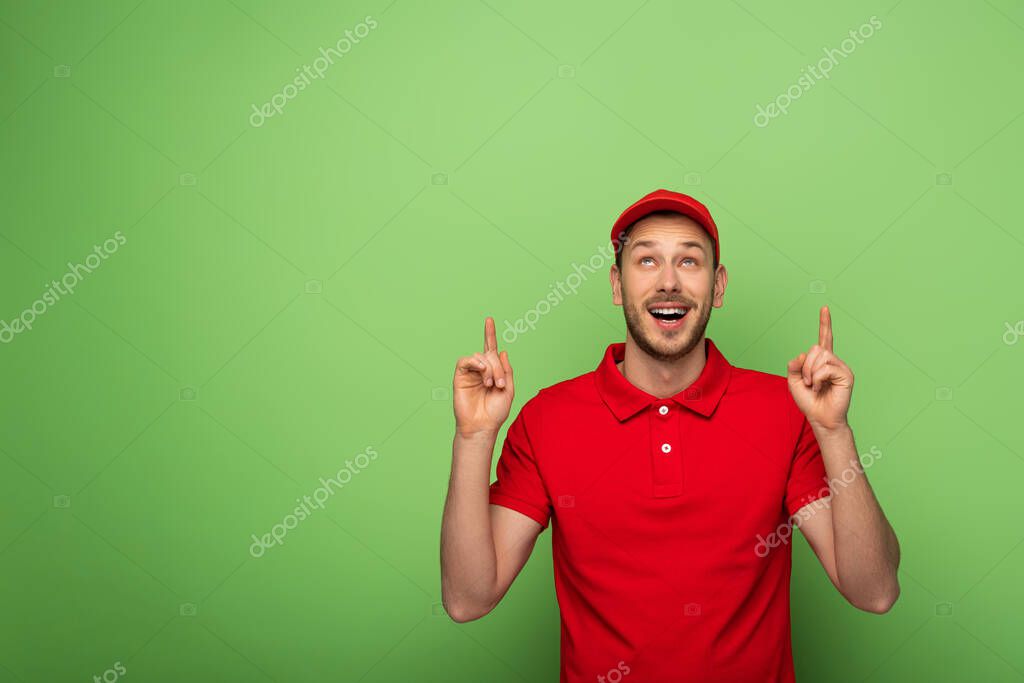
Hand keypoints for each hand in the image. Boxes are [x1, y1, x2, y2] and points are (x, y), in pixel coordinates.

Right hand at [453, 317, 514, 436]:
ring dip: (489, 368)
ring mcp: (470, 373)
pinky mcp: (460, 376)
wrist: (482, 426)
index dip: (489, 334)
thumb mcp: (508, 390)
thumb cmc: (495, 412)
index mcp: (492, 372)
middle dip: (498, 367)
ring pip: (480, 356)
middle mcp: (480, 370)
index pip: (491, 349)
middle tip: (499, 384)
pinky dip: (475, 363)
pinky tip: (481, 372)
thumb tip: (503, 351)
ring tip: (491, 384)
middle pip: (490, 354)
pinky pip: (466, 360)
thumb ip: (507, 370)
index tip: (489, 320)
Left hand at [786, 306, 853, 431]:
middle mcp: (833, 361)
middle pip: (815, 348)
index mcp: (822, 361)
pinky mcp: (846, 375)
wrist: (820, 418)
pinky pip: (826, 368)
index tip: (824, 308)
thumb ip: (794, 365)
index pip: (824, 338)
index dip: (825, 323)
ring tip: (814, 386)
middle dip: (805, 366)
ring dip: (810, 373)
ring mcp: (841, 367)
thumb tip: (803, 354)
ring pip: (820, 356)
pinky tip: (820, 388)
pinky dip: (817, 379)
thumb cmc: (809, 401)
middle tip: (807, 381)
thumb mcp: (793, 381)